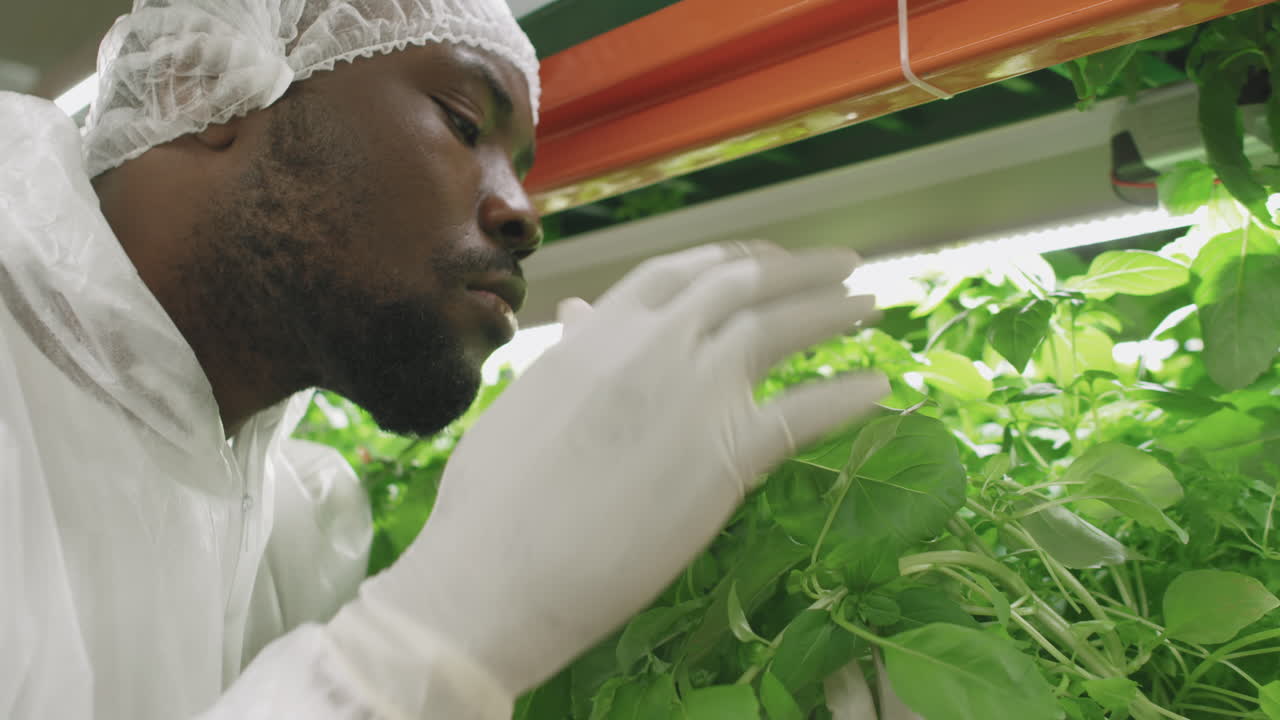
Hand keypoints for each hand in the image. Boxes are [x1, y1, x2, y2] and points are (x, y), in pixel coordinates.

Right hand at [344, 242, 887, 701]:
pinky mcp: (728, 454)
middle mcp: (654, 343)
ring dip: (834, 308)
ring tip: (869, 301)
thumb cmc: (490, 500)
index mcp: (601, 329)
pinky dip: (848, 395)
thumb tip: (581, 316)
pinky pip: (806, 412)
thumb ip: (570, 355)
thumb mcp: (528, 402)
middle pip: (743, 282)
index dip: (730, 259)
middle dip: (797, 268)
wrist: (497, 569)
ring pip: (782, 328)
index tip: (759, 260)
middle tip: (837, 265)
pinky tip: (878, 386)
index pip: (680, 272)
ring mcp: (695, 392)